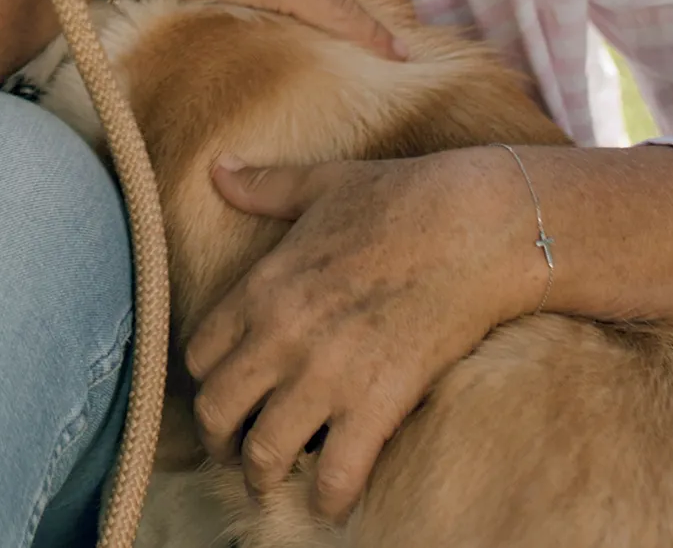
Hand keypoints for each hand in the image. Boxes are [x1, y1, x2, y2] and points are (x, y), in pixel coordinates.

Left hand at [184, 149, 542, 520]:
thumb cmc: (397, 199)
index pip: (199, 354)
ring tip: (271, 483)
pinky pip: (337, 475)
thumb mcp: (318, 185)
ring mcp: (327, 375)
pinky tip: (331, 505)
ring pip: (264, 453)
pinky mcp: (378, 404)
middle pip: (217, 412)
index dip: (204, 379)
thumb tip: (217, 168)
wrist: (473, 228)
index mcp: (261, 286)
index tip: (220, 391)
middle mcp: (281, 337)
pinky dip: (328, 500)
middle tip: (233, 451)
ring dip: (262, 477)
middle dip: (219, 439)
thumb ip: (262, 188)